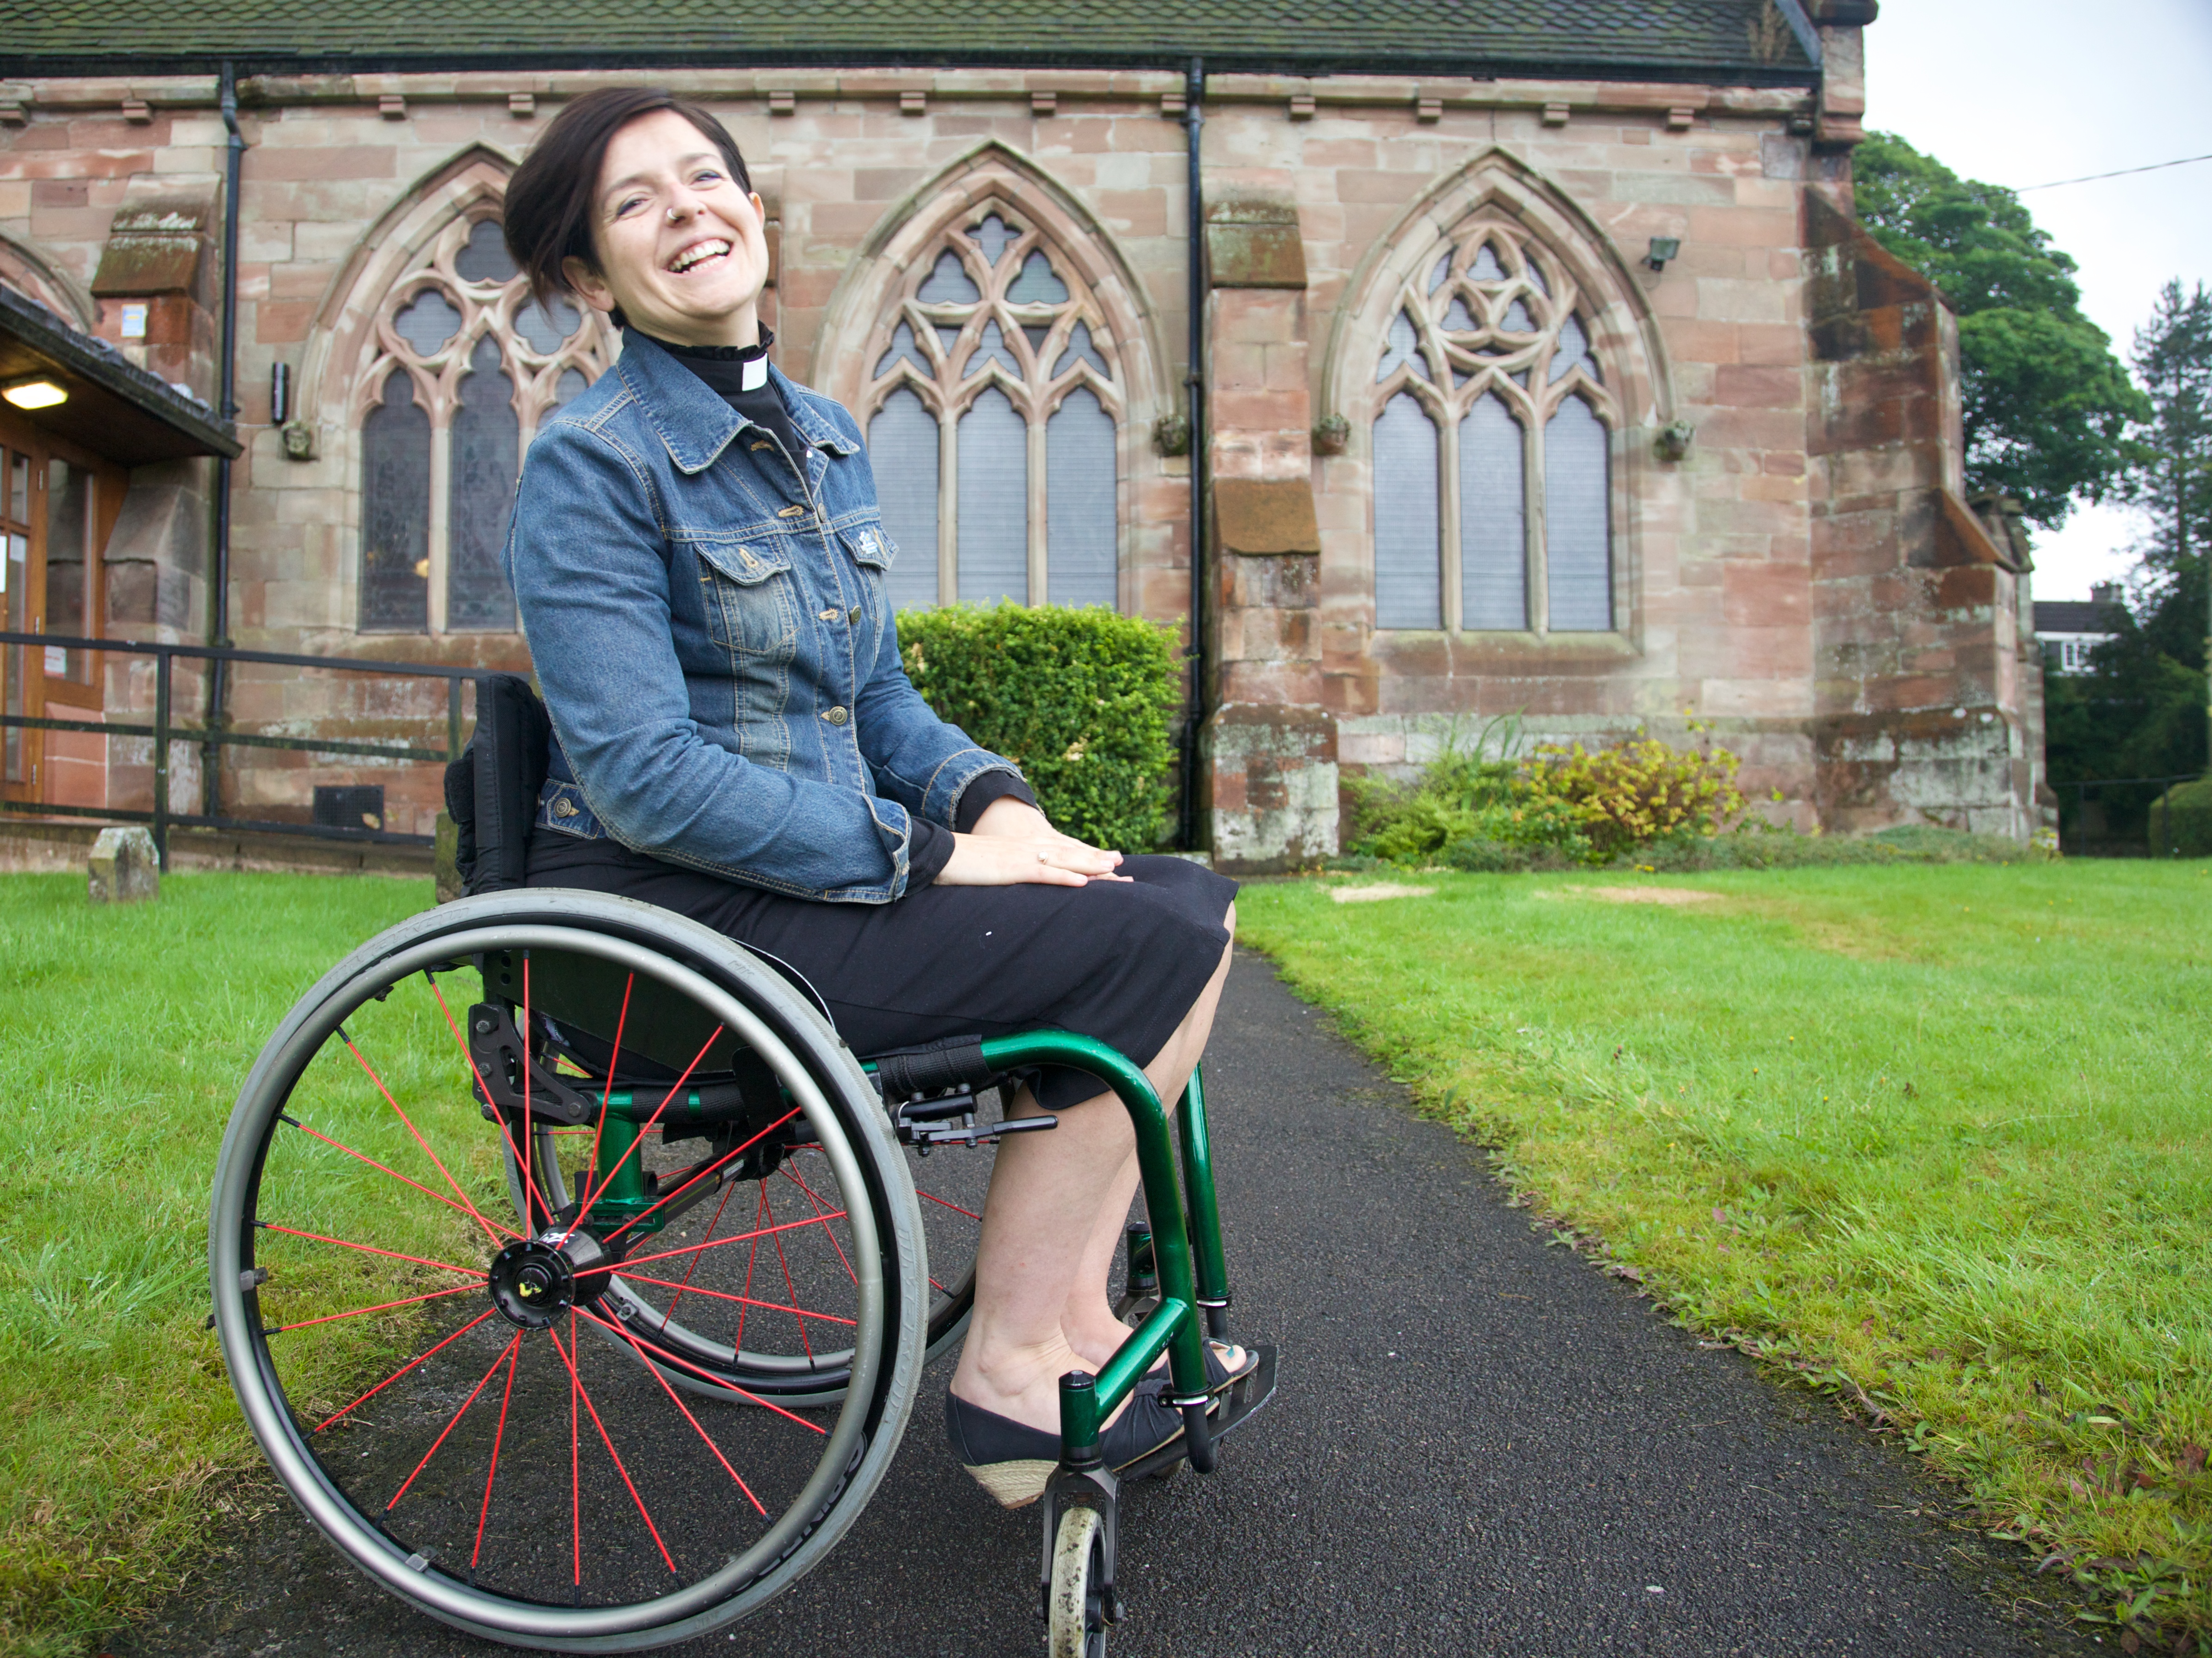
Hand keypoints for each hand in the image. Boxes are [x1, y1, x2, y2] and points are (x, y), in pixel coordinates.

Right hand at [938, 797, 1128, 886]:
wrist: (941, 854)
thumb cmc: (963, 863)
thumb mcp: (993, 866)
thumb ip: (1010, 870)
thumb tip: (1017, 877)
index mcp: (1024, 848)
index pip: (1061, 851)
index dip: (1085, 855)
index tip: (1106, 860)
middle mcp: (1028, 848)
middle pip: (1069, 853)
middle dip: (1096, 859)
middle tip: (1122, 864)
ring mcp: (1022, 857)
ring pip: (1063, 860)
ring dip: (1090, 864)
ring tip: (1113, 869)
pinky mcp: (1013, 869)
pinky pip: (1044, 873)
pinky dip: (1065, 877)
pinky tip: (1083, 882)